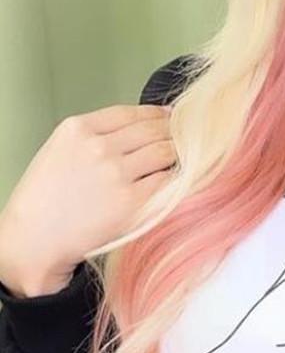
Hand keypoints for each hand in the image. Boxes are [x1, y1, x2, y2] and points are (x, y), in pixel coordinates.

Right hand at [0, 103, 175, 296]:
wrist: (34, 240)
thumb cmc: (46, 199)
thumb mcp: (61, 149)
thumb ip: (97, 132)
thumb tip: (145, 120)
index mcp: (78, 129)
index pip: (132, 112)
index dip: (157, 114)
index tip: (169, 118)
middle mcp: (98, 147)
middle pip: (153, 129)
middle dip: (172, 133)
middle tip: (183, 140)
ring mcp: (116, 174)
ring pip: (165, 151)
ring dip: (177, 155)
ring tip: (180, 162)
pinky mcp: (132, 202)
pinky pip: (168, 181)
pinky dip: (175, 179)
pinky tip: (174, 182)